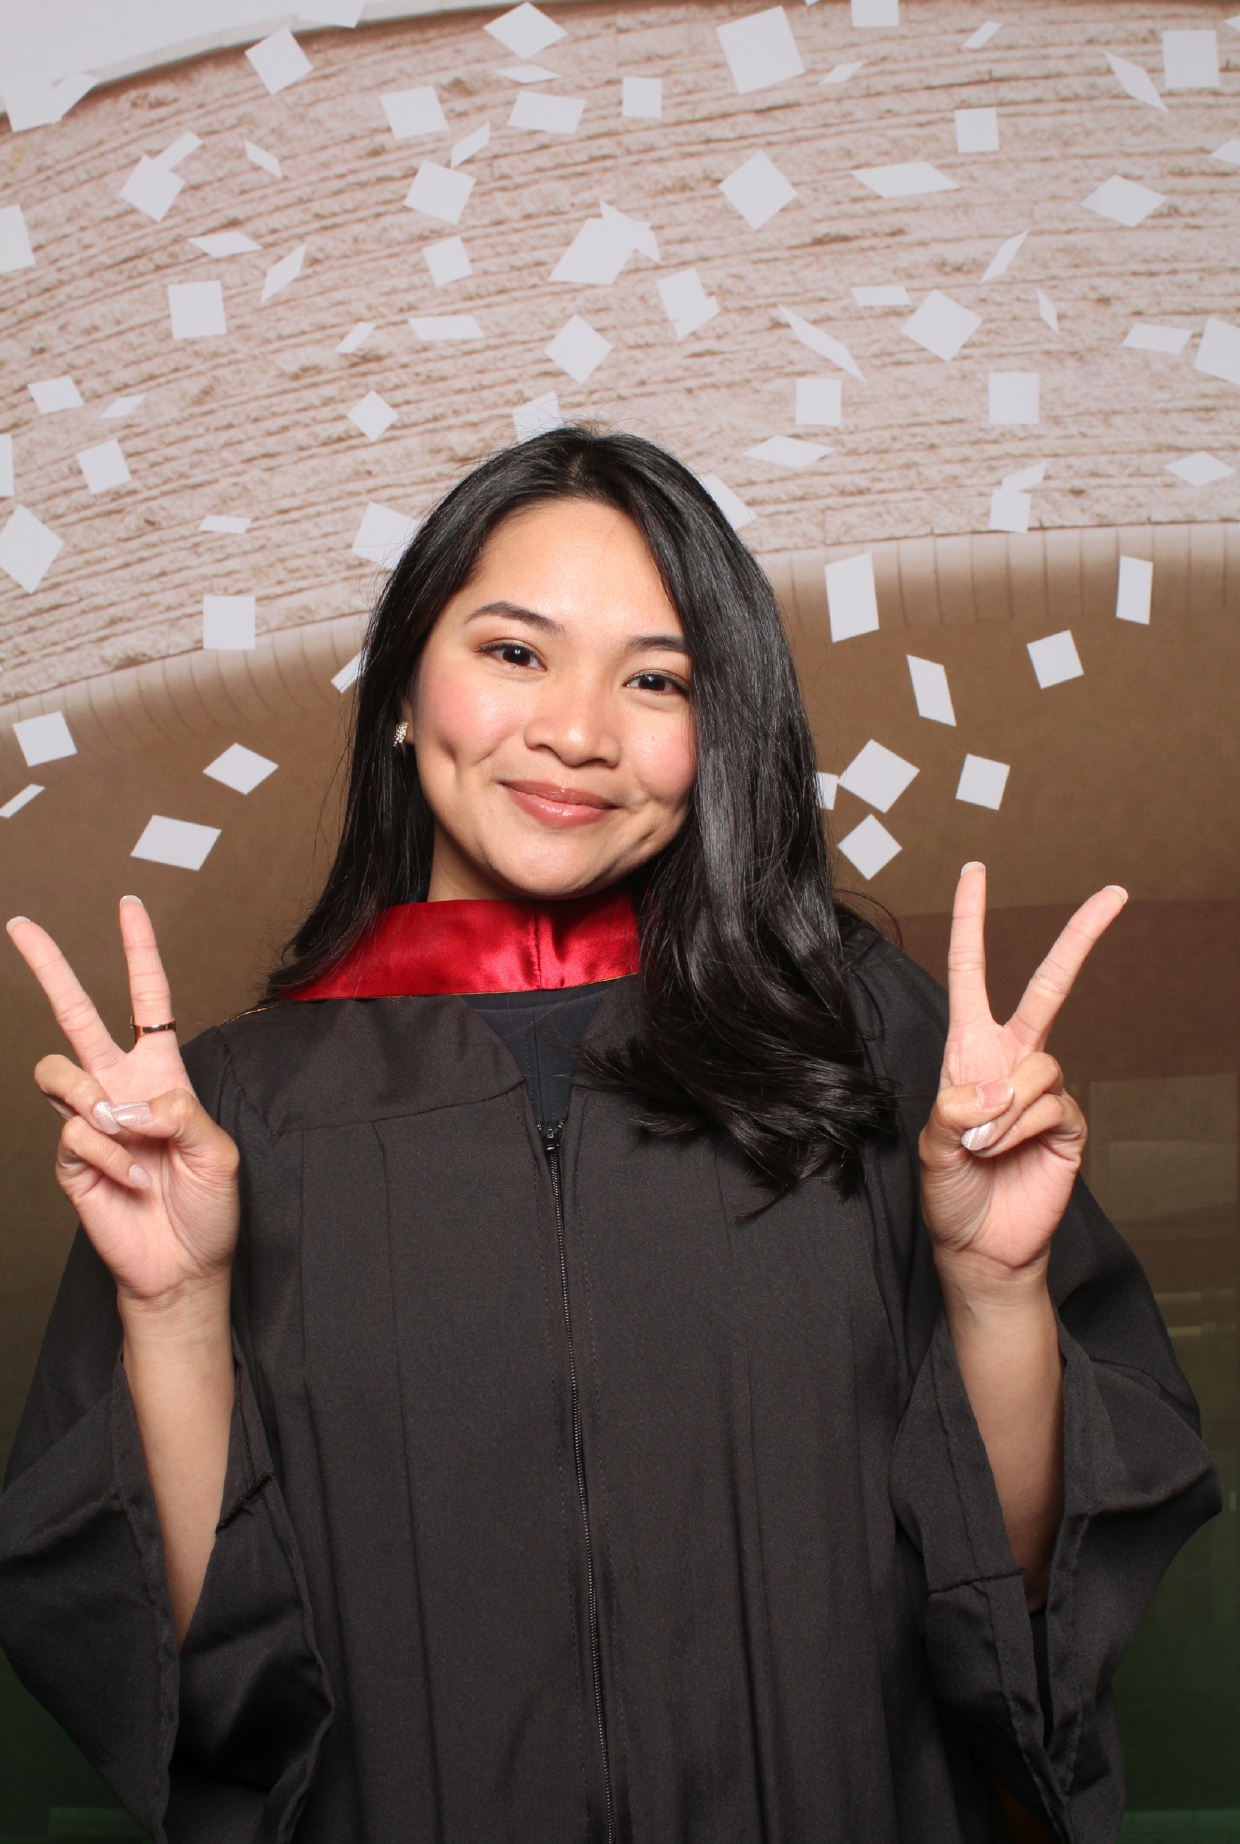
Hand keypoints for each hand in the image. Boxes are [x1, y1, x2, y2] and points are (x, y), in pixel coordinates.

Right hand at [8, 896, 239, 1307]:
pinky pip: (73, 1133)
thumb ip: (182, 1113)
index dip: (140, 952)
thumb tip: (130, 1101)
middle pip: (74, 1014)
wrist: (182, 1265)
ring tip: (122, 1134)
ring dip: (91, 1098)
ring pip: (56, 1071)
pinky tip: (130, 1179)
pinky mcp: (70, 1159)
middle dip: (48, 967)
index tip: (128, 905)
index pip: (148, 1000)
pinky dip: (108, 1156)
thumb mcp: (219, 1152)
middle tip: (21, 926)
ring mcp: (90, 1121)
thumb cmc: (208, 1207)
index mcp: (162, 1072)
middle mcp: (119, 1087)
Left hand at [919, 863, 1126, 1288]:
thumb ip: (949, 1110)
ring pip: (1037, 1066)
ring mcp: (1044, 1092)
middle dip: (1081, 938)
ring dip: (1001, 1109)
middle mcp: (1010, 1061)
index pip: (971, 974)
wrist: (980, 1247)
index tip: (976, 871)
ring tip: (980, 1145)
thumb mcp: (929, 1147)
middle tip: (1115, 893)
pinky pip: (1050, 1105)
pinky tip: (1004, 1152)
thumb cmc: (949, 1192)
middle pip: (1050, 986)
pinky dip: (1019, 1128)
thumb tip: (992, 1085)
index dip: (972, 922)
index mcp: (968, 1052)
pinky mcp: (1070, 1124)